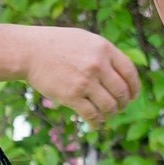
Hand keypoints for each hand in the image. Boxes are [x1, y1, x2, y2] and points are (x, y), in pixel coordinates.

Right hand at [20, 26, 140, 123]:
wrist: (29, 51)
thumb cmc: (57, 45)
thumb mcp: (86, 40)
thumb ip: (105, 54)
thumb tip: (123, 74)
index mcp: (104, 49)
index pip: (130, 73)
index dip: (134, 88)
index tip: (133, 96)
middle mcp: (98, 65)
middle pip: (122, 92)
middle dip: (123, 104)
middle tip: (119, 108)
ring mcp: (85, 81)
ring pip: (110, 106)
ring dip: (111, 114)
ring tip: (106, 115)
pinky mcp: (72, 96)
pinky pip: (92, 115)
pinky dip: (96, 123)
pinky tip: (95, 124)